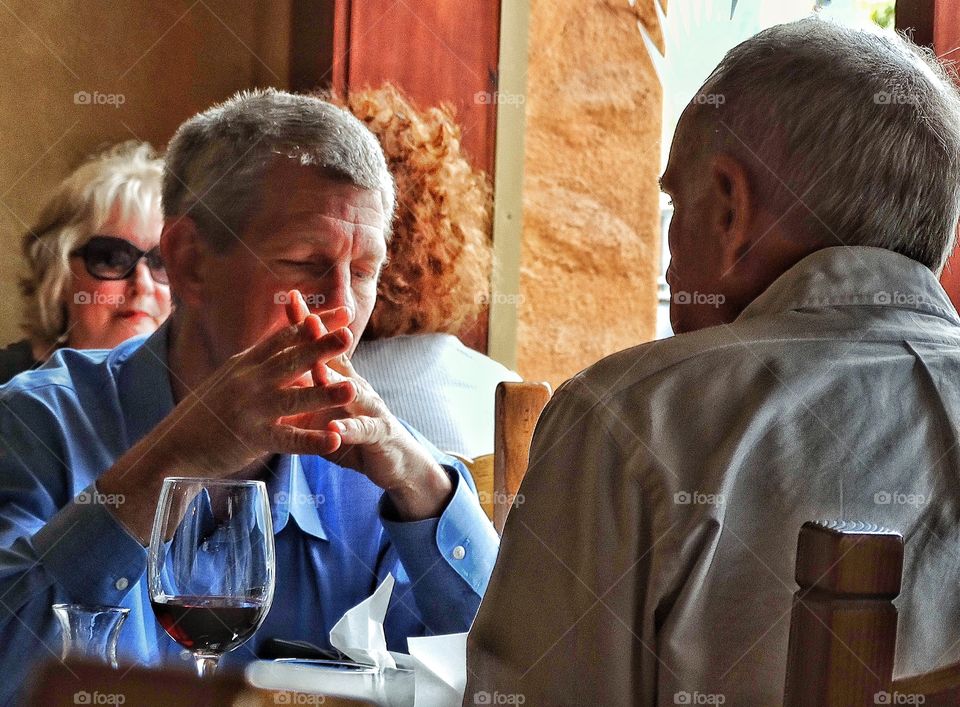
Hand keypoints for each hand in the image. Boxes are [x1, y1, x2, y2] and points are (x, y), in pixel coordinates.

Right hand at [98, 307, 359, 540]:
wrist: (172, 445)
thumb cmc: (208, 412)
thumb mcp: (234, 379)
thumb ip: (264, 366)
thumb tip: (294, 352)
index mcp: (247, 362)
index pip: (285, 337)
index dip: (315, 324)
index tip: (344, 313)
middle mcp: (248, 381)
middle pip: (290, 360)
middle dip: (320, 346)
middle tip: (348, 334)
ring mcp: (249, 409)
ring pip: (292, 399)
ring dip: (322, 394)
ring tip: (351, 388)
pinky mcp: (250, 439)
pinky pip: (286, 441)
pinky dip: (311, 441)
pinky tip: (333, 441)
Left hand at [284, 291, 453, 519]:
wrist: (395, 460)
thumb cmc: (354, 433)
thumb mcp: (326, 409)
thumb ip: (307, 391)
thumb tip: (278, 369)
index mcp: (341, 379)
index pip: (323, 346)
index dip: (307, 324)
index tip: (290, 298)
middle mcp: (357, 387)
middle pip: (338, 359)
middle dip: (322, 339)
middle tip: (307, 318)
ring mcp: (370, 409)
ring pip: (352, 391)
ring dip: (336, 381)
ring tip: (319, 370)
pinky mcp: (379, 434)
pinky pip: (363, 431)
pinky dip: (348, 430)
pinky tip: (334, 429)